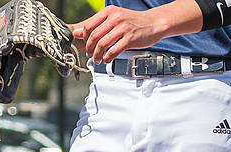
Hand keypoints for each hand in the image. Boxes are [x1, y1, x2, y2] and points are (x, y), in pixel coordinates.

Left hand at [72, 0, 199, 63]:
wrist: (154, 23)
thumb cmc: (133, 22)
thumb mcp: (113, 20)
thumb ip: (96, 26)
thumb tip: (76, 33)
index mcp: (109, 12)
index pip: (88, 26)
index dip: (84, 39)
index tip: (86, 45)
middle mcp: (115, 18)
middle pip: (93, 37)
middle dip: (89, 49)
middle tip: (90, 55)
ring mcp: (123, 28)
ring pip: (101, 45)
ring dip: (96, 55)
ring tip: (97, 59)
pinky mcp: (130, 39)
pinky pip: (113, 51)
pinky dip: (107, 58)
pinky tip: (106, 60)